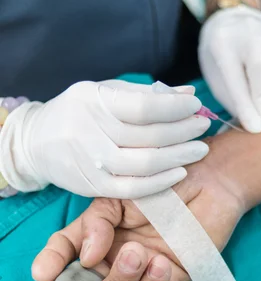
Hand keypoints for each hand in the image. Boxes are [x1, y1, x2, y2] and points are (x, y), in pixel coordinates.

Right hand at [0, 80, 210, 198]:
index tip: (195, 106)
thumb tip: (189, 93)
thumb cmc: (82, 111)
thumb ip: (148, 94)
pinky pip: (132, 188)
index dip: (175, 107)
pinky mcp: (92, 186)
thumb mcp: (108, 92)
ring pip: (144, 164)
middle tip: (203, 126)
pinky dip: (160, 182)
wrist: (36, 142)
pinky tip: (180, 171)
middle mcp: (89, 131)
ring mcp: (89, 161)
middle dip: (184, 131)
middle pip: (149, 136)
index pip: (143, 106)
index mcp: (94, 101)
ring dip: (179, 157)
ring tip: (199, 149)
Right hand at [32, 160, 243, 280]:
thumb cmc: (166, 179)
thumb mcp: (122, 193)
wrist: (211, 178)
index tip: (44, 272)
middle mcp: (117, 255)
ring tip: (137, 252)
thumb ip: (98, 221)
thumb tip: (88, 256)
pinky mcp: (171, 278)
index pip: (68, 252)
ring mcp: (143, 269)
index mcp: (99, 233)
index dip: (53, 263)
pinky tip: (160, 264)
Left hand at [199, 6, 260, 132]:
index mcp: (222, 45)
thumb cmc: (224, 64)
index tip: (257, 128)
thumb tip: (253, 130)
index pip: (234, 77)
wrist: (233, 26)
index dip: (245, 104)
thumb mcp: (220, 80)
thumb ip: (236, 101)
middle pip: (260, 65)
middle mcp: (246, 35)